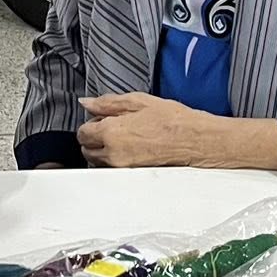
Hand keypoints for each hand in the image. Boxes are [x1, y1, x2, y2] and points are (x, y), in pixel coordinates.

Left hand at [76, 93, 207, 168]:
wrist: (194, 140)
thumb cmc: (171, 120)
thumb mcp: (137, 101)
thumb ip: (107, 103)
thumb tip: (87, 103)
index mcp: (111, 132)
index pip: (82, 133)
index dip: (91, 123)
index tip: (102, 118)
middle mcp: (112, 153)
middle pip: (87, 150)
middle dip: (94, 138)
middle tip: (113, 126)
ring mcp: (122, 167)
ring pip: (98, 161)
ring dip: (103, 149)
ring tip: (125, 137)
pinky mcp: (131, 175)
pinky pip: (112, 168)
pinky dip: (115, 158)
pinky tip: (132, 147)